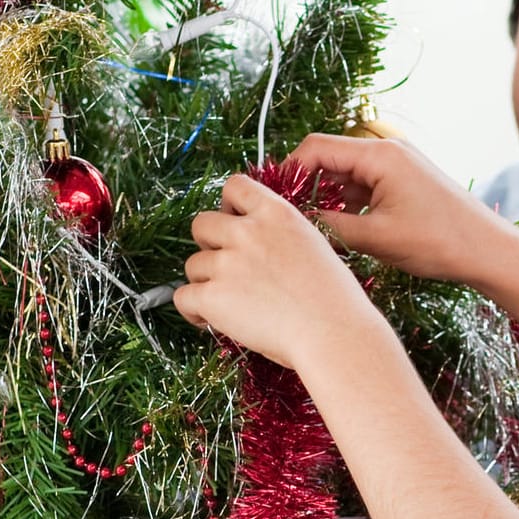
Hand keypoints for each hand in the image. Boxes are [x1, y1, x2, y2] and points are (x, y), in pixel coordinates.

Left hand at [174, 172, 370, 370]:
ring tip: (227, 304)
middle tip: (227, 269)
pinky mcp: (212, 296)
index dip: (228, 206)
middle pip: (201, 224)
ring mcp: (227, 263)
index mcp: (277, 214)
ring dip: (204, 283)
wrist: (334, 333)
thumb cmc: (336, 301)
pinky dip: (192, 311)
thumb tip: (260, 250)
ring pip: (192, 265)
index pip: (235, 186)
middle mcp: (248, 232)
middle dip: (209, 245)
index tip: (234, 225)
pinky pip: (182, 297)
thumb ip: (282, 237)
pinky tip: (210, 321)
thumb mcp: (315, 247)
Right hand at [286, 133, 518, 288]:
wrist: (489, 251)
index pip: (316, 148)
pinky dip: (350, 202)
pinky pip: (366, 185)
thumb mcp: (376, 237)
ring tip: (313, 228)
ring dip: (328, 196)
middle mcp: (388, 151)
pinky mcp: (406, 182)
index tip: (272, 200)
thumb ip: (329, 225)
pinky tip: (343, 229)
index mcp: (379, 155)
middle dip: (306, 185)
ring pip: (347, 173)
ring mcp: (399, 166)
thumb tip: (295, 220)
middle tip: (288, 216)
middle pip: (330, 157)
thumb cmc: (439, 242)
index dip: (288, 172)